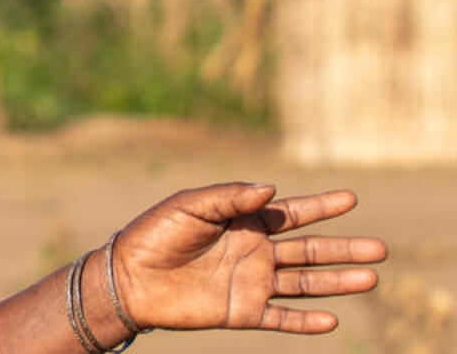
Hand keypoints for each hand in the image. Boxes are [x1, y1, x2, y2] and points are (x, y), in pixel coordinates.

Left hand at [114, 182, 387, 333]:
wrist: (129, 277)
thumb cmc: (155, 234)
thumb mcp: (191, 205)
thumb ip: (230, 196)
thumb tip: (272, 189)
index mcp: (243, 222)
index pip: (291, 213)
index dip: (321, 206)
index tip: (351, 198)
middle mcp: (253, 251)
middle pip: (309, 250)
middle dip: (344, 249)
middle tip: (380, 249)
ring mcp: (250, 282)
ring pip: (304, 283)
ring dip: (337, 282)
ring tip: (371, 279)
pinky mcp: (241, 311)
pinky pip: (281, 318)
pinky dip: (306, 320)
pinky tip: (331, 320)